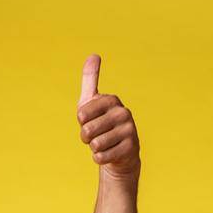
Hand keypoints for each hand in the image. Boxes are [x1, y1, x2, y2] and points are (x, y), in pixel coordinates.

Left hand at [77, 56, 140, 182]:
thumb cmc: (101, 124)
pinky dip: (100, 158)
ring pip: (96, 145)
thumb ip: (90, 79)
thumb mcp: (91, 102)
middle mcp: (123, 112)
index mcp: (111, 100)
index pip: (82, 114)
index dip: (81, 123)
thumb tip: (94, 55)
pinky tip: (108, 153)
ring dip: (94, 148)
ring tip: (103, 144)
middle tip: (95, 136)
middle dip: (86, 138)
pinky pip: (102, 157)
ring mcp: (129, 129)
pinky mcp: (131, 147)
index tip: (89, 121)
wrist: (119, 152)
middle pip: (88, 131)